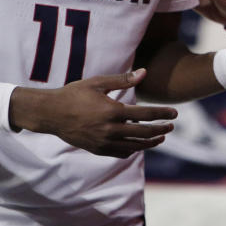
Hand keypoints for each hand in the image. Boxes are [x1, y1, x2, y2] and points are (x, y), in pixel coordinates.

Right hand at [9, 69, 177, 157]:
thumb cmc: (74, 93)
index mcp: (112, 111)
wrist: (51, 113)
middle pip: (143, 133)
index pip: (145, 114)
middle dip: (160, 129)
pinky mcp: (97, 149)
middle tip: (172, 125)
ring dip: (150, 142)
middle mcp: (110, 130)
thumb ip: (123, 80)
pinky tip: (138, 144)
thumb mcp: (98, 82)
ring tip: (160, 137)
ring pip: (134, 146)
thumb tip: (144, 72)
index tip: (174, 113)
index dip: (162, 114)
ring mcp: (103, 142)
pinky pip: (120, 153)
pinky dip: (132, 149)